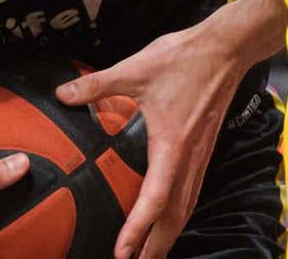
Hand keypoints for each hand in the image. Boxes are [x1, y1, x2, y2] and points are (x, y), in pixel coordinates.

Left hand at [57, 21, 255, 258]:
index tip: (122, 253)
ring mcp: (200, 157)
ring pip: (185, 209)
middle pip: (174, 218)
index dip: (137, 230)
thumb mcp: (136, 68)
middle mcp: (189, 160)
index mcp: (172, 147)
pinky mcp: (205, 150)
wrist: (224, 50)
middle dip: (155, 247)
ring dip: (168, 235)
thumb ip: (98, 84)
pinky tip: (169, 216)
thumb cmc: (183, 59)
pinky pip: (192, 193)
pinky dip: (179, 214)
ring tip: (150, 253)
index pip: (154, 201)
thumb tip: (63, 93)